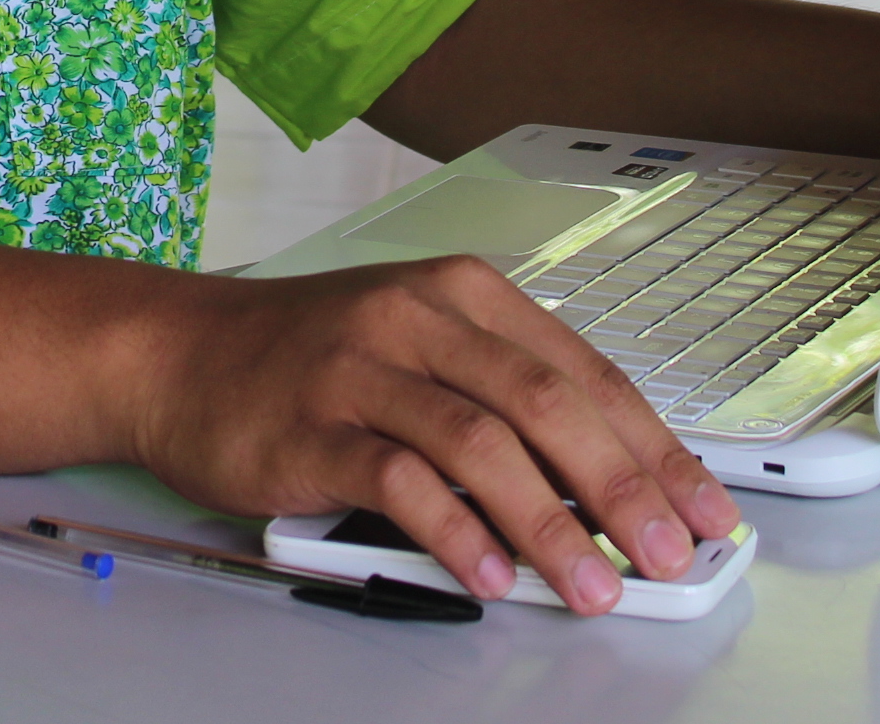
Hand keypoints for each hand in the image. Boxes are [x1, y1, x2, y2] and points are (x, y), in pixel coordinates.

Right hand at [123, 257, 741, 615]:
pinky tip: (487, 576)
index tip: (703, 512)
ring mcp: (362, 367)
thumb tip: (604, 494)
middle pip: (548, 403)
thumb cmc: (307, 359)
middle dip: (622, 488)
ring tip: (588, 586)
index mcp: (464, 293)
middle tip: (665, 556)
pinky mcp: (310, 425)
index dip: (656, 448)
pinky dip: (452, 532)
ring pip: (481, 443)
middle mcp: (419, 317)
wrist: (176, 353)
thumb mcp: (418, 350)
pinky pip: (397, 480)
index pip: (587, 373)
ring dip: (548, 524)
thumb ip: (503, 402)